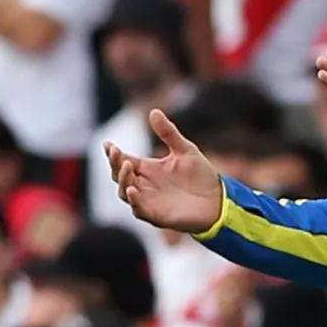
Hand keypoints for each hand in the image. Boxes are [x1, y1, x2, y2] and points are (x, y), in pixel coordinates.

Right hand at [105, 109, 226, 233]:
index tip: (107, 144)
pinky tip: (133, 189)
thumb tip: (154, 111)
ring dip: (122, 179)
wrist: (218, 200)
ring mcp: (148, 200)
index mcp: (148, 169)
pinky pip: (138, 209)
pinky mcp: (156, 215)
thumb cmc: (201, 176)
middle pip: (119, 175)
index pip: (124, 160)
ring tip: (127, 165)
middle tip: (115, 152)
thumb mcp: (185, 149)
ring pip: (124, 192)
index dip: (114, 153)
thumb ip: (168, 132)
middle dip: (114, 164)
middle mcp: (144, 184)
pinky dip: (133, 200)